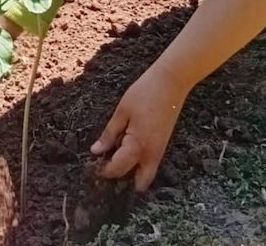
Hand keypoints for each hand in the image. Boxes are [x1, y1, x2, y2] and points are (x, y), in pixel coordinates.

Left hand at [90, 59, 188, 190]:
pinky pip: (150, 161)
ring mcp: (160, 150)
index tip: (93, 165)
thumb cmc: (145, 92)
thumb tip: (96, 151)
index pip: (118, 169)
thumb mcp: (122, 111)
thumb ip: (109, 134)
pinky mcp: (164, 143)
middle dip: (123, 178)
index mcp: (138, 146)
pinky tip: (128, 140)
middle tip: (108, 163)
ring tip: (117, 148)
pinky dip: (139, 159)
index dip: (104, 170)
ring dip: (132, 168)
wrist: (172, 82)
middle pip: (139, 182)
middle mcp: (152, 154)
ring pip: (146, 172)